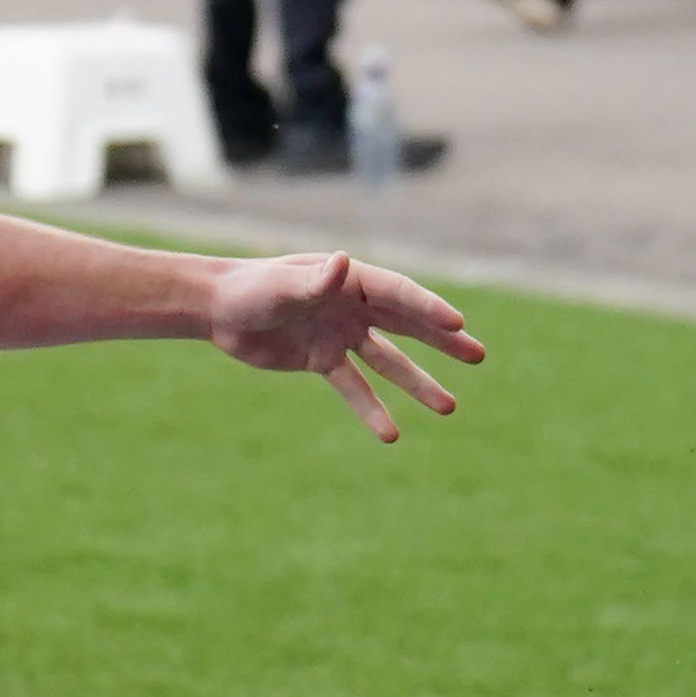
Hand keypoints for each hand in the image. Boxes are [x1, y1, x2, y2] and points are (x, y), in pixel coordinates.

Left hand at [205, 247, 485, 440]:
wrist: (217, 309)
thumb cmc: (250, 288)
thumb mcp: (282, 285)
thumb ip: (315, 281)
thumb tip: (342, 262)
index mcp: (351, 280)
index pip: (399, 295)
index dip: (429, 309)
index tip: (459, 325)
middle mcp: (353, 306)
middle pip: (408, 325)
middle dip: (443, 340)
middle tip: (478, 356)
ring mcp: (341, 335)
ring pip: (389, 361)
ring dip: (418, 383)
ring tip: (449, 408)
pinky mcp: (323, 360)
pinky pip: (354, 387)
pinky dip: (371, 409)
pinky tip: (391, 434)